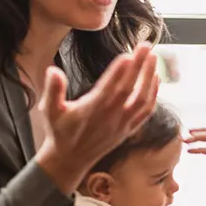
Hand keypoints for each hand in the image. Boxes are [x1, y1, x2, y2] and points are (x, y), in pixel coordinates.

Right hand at [35, 45, 159, 194]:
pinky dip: (154, 95)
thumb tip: (53, 71)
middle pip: (129, 90)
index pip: (108, 90)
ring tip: (153, 57)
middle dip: (139, 66)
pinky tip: (155, 78)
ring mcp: (122, 124)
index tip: (127, 55)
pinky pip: (146, 112)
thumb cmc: (60, 131)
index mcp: (90, 111)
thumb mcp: (49, 111)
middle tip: (145, 45)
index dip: (118, 73)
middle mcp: (110, 117)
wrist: (70, 160)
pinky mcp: (129, 129)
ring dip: (149, 78)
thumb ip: (52, 90)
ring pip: (142, 100)